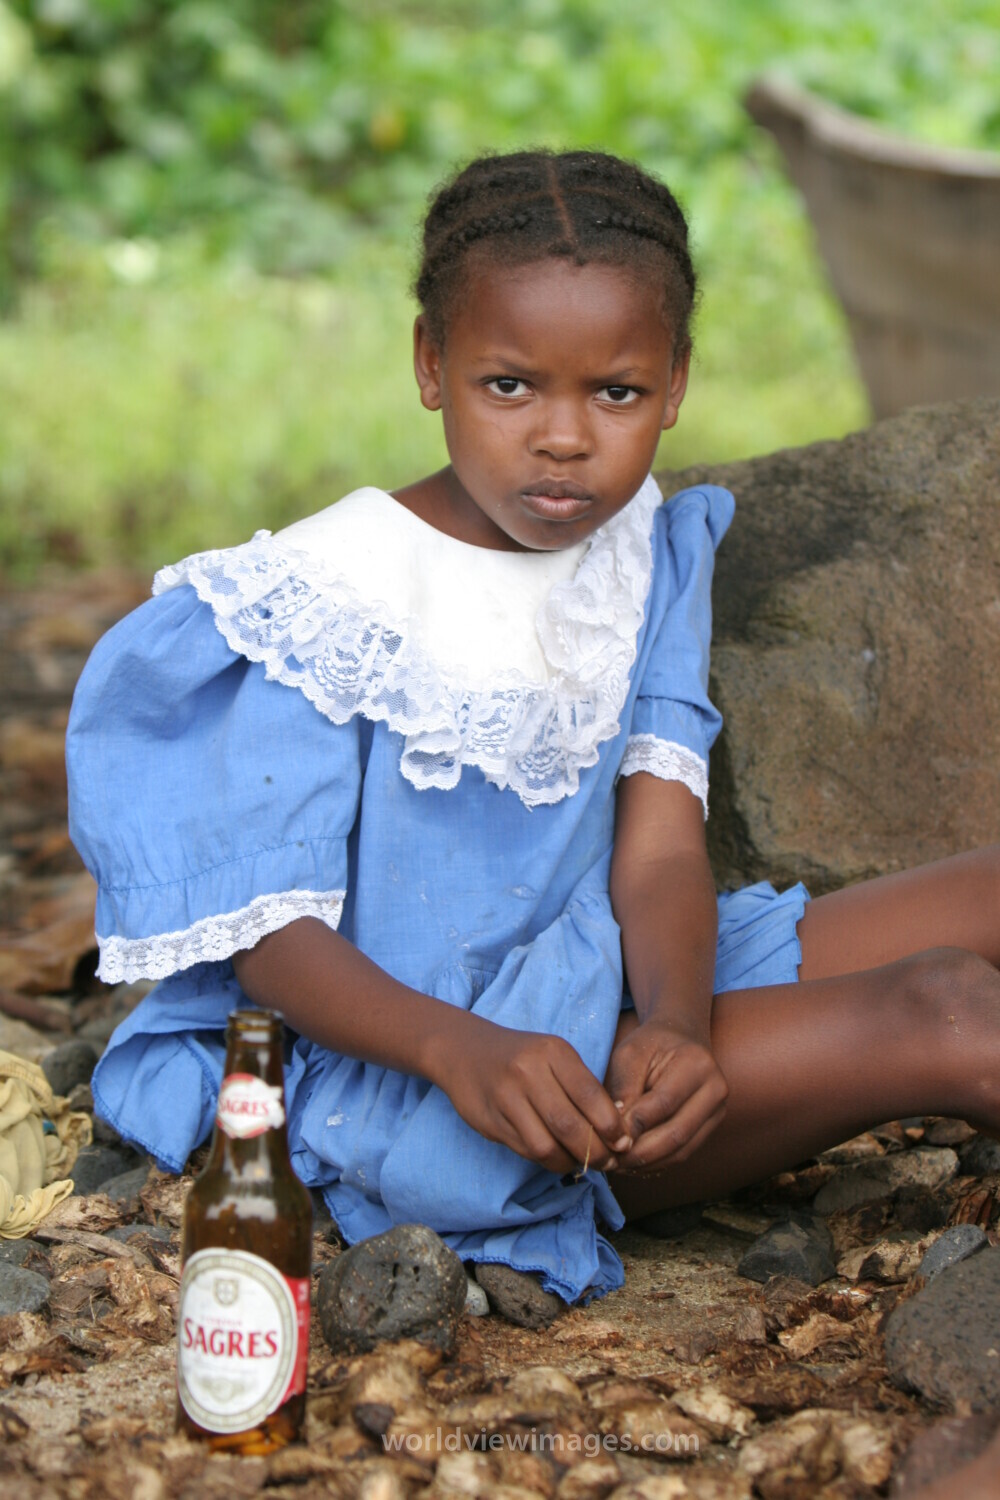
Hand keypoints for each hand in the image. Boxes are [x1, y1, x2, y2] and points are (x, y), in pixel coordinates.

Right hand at [441, 1022, 632, 1175]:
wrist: (463, 1051)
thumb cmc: (521, 1057)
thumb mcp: (553, 1057)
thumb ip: (581, 1087)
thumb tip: (618, 1131)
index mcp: (553, 1051)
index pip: (590, 1095)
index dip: (612, 1126)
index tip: (624, 1143)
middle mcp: (529, 1071)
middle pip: (570, 1126)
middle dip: (595, 1152)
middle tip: (609, 1162)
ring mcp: (506, 1097)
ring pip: (547, 1145)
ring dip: (570, 1162)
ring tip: (582, 1162)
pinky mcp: (490, 1120)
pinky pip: (526, 1150)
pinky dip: (548, 1160)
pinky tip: (557, 1157)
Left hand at [604, 1019, 727, 1170]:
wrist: (680, 1036)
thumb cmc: (650, 1043)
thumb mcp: (630, 1054)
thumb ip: (624, 1088)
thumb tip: (617, 1131)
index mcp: (696, 1064)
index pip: (663, 1103)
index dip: (635, 1125)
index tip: (608, 1138)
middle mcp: (716, 1089)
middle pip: (677, 1133)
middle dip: (641, 1152)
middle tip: (611, 1161)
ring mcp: (718, 1110)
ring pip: (682, 1149)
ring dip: (648, 1163)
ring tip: (619, 1166)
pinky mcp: (712, 1125)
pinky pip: (685, 1152)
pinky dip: (659, 1162)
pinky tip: (635, 1163)